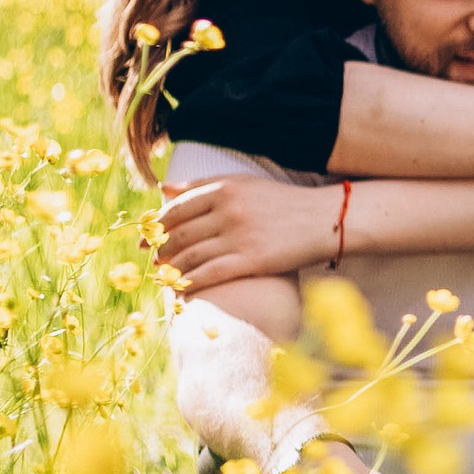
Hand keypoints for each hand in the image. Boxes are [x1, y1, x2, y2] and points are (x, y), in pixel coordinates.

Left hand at [158, 173, 340, 292]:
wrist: (326, 219)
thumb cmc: (283, 202)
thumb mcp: (244, 184)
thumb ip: (202, 185)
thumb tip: (163, 188)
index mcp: (224, 188)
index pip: (177, 208)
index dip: (157, 225)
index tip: (148, 237)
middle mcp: (229, 210)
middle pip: (180, 233)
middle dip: (160, 249)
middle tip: (151, 260)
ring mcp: (240, 236)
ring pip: (191, 255)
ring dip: (172, 268)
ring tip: (163, 275)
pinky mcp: (252, 260)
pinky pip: (210, 273)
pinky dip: (191, 282)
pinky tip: (182, 289)